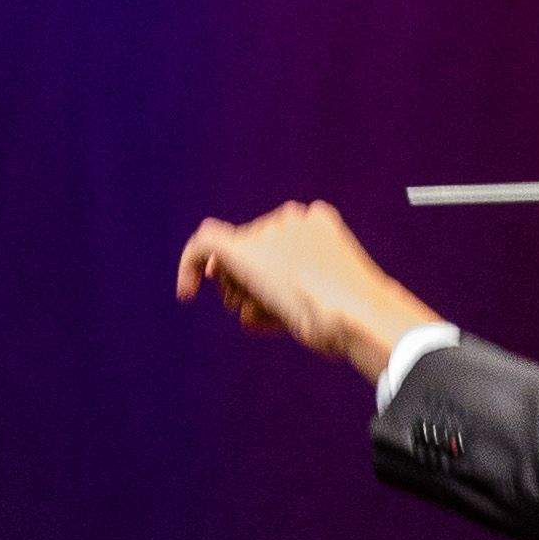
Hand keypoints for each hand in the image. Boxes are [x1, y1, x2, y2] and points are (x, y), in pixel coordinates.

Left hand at [174, 199, 436, 380]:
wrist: (352, 314)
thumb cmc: (349, 320)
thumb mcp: (329, 302)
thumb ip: (292, 294)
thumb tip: (248, 310)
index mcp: (319, 222)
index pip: (279, 245)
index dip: (267, 273)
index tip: (264, 298)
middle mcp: (291, 218)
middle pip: (253, 251)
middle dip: (250, 285)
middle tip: (261, 311)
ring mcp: (266, 232)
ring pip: (232, 259)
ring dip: (239, 293)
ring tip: (262, 313)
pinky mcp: (240, 248)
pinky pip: (203, 244)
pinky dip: (190, 266)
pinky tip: (186, 293)